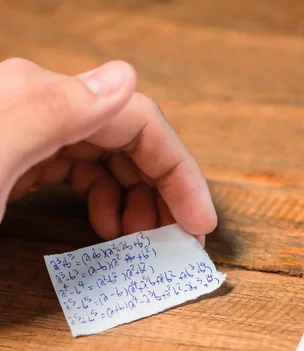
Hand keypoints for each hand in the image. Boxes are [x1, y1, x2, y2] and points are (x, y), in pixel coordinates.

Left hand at [0, 58, 216, 243]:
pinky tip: (108, 228)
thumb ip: (54, 114)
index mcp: (41, 96)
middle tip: (177, 241)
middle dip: (163, 192)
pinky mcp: (25, 161)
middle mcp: (44, 107)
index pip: (139, 122)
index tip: (200, 224)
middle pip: (129, 142)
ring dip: (138, 201)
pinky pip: (84, 174)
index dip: (179, 173)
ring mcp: (34, 134)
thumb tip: (127, 78)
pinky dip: (106, 201)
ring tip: (143, 240)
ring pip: (110, 160)